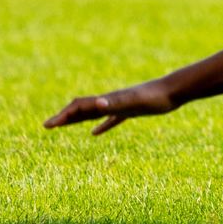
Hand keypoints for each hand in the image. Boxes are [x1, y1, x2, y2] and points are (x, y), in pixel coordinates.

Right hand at [44, 79, 176, 135]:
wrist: (174, 90)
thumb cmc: (155, 97)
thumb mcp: (134, 102)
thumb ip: (115, 103)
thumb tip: (97, 104)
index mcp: (107, 100)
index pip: (79, 107)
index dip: (63, 116)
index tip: (47, 125)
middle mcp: (111, 101)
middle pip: (82, 109)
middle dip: (64, 117)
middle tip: (47, 126)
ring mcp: (121, 105)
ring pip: (94, 113)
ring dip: (77, 119)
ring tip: (64, 126)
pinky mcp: (131, 110)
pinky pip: (111, 119)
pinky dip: (101, 125)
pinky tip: (95, 133)